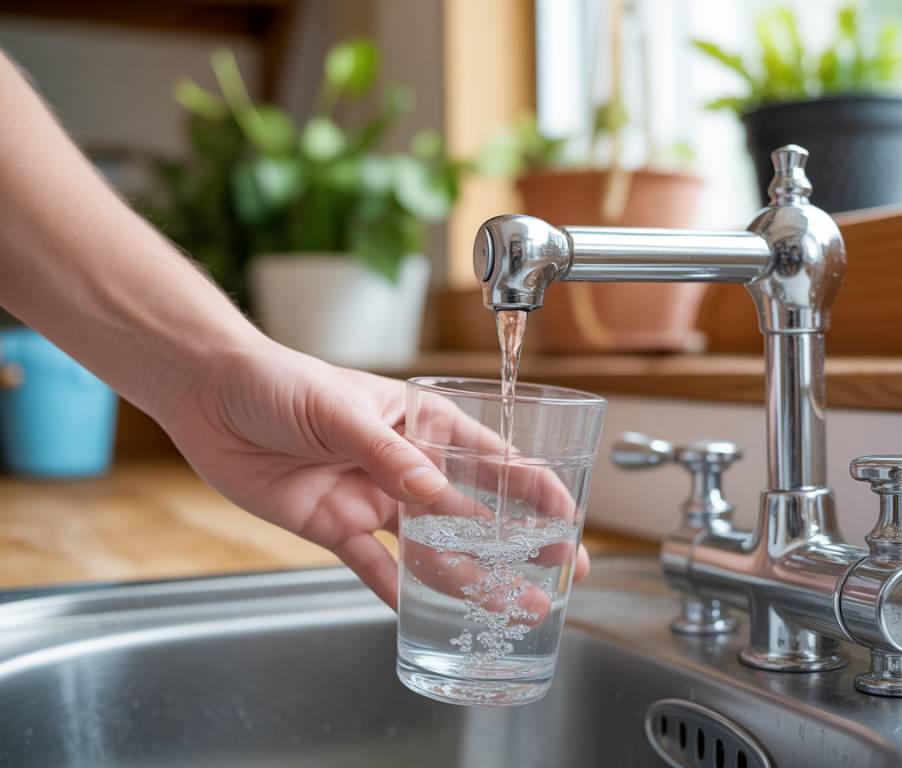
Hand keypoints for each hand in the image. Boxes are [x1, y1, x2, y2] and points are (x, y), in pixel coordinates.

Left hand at [162, 339, 589, 608]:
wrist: (210, 398)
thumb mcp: (341, 411)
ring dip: (472, 577)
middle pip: (474, 511)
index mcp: (419, 424)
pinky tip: (428, 617)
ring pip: (434, 548)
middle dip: (520, 541)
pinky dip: (398, 592)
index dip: (533, 485)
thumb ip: (390, 456)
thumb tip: (437, 496)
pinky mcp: (336, 528)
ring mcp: (374, 499)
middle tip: (561, 569)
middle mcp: (405, 466)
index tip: (569, 510)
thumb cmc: (280, 382)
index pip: (490, 457)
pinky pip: (374, 568)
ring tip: (514, 605)